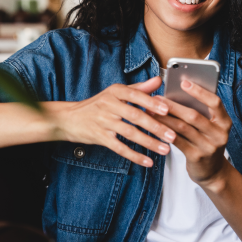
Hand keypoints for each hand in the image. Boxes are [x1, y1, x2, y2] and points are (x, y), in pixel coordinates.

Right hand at [49, 77, 176, 166]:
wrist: (69, 118)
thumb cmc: (97, 105)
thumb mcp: (116, 93)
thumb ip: (139, 88)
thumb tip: (158, 80)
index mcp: (115, 91)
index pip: (135, 95)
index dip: (151, 103)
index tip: (167, 110)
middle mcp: (108, 105)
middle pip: (135, 116)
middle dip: (155, 126)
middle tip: (172, 135)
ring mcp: (103, 121)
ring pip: (129, 133)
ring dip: (149, 142)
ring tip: (164, 149)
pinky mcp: (99, 137)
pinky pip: (119, 148)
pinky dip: (134, 155)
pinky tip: (147, 161)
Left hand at [151, 80, 233, 188]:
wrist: (212, 171)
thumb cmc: (206, 141)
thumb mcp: (210, 127)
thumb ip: (200, 111)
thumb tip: (176, 92)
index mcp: (225, 122)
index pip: (215, 102)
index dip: (199, 91)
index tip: (184, 82)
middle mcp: (219, 134)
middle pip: (194, 115)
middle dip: (173, 105)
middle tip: (157, 98)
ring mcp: (209, 147)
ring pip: (183, 128)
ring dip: (164, 118)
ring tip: (150, 110)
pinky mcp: (197, 157)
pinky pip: (177, 141)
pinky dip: (164, 132)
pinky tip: (154, 125)